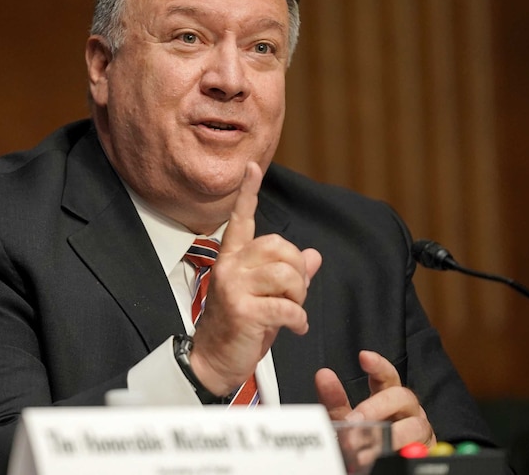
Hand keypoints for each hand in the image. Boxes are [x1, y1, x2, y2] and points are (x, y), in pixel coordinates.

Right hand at [190, 161, 322, 395]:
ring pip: (287, 274)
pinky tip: (295, 328)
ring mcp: (234, 287)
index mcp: (233, 259)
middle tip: (296, 294)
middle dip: (298, 271)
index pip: (241, 219)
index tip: (251, 168)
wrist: (214, 361)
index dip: (248, 193)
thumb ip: (288, 274)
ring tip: (294, 312)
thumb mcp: (266, 296)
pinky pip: (287, 306)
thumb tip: (314, 256)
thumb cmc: (240, 327)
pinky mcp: (242, 310)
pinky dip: (298, 320)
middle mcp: (231, 267)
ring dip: (300, 296)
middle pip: (280, 247)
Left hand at [316, 351, 435, 452]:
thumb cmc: (369, 438)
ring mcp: (420, 430)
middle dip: (377, 406)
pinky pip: (418, 450)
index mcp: (389, 397)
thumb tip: (323, 376)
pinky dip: (401, 453)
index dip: (378, 365)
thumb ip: (336, 401)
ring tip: (366, 448)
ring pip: (414, 425)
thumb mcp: (349, 420)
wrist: (383, 464)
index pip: (387, 375)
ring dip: (389, 436)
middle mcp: (408, 409)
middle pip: (401, 396)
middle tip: (355, 420)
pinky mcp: (426, 451)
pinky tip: (384, 458)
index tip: (364, 357)